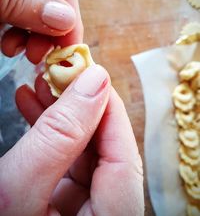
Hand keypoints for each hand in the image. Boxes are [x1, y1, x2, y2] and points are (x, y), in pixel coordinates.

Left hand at [0, 0, 82, 63]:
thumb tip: (65, 20)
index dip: (68, 11)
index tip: (71, 46)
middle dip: (46, 27)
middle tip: (41, 55)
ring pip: (29, 2)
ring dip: (29, 32)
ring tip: (19, 51)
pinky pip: (12, 6)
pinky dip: (13, 28)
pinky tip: (8, 42)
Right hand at [0, 65, 143, 215]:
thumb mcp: (18, 189)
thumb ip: (59, 135)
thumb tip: (95, 81)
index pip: (124, 158)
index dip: (109, 111)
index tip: (93, 76)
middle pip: (106, 151)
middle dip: (82, 108)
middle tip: (64, 74)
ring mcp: (84, 209)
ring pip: (84, 151)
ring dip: (63, 115)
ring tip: (42, 84)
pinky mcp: (64, 202)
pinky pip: (65, 160)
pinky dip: (50, 132)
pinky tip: (33, 106)